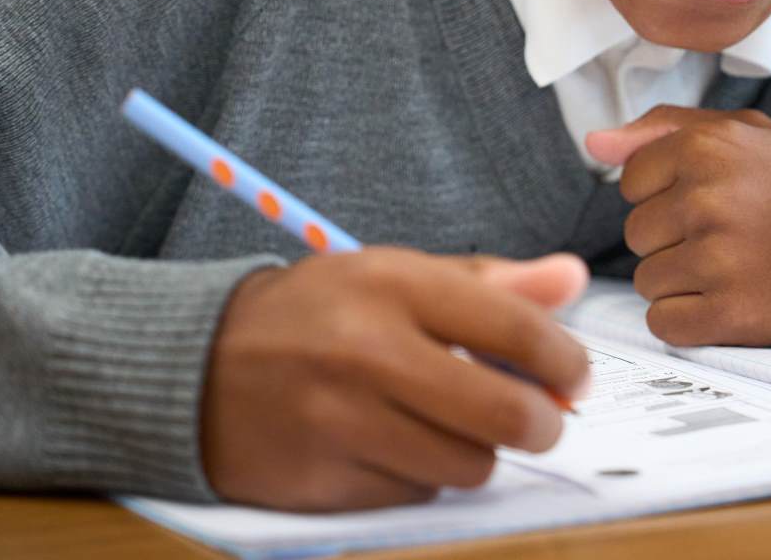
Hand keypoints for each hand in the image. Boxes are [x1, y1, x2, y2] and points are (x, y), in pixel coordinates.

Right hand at [200, 248, 590, 510]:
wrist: (196, 366)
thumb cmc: (318, 314)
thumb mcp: (396, 274)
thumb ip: (491, 281)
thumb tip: (572, 279)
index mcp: (392, 284)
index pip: (514, 327)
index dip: (564, 359)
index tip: (575, 375)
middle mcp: (366, 352)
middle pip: (504, 413)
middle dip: (542, 423)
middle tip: (543, 420)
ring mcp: (341, 422)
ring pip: (466, 466)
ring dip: (477, 454)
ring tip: (454, 427)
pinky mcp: (322, 482)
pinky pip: (415, 496)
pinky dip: (422, 477)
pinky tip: (397, 447)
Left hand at [586, 106, 770, 347]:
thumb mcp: (737, 131)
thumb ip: (661, 129)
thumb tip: (595, 144)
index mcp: (703, 149)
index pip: (632, 182)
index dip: (666, 192)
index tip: (708, 196)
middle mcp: (706, 201)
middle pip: (637, 234)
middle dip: (672, 236)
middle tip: (725, 233)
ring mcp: (717, 260)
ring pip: (647, 280)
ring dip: (680, 278)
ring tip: (731, 264)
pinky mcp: (729, 314)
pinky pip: (664, 323)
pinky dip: (689, 319)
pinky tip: (726, 297)